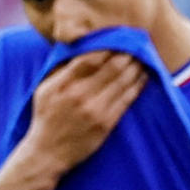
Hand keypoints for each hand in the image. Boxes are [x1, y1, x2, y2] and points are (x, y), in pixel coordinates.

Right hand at [16, 52, 144, 182]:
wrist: (48, 153)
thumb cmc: (46, 117)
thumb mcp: (44, 89)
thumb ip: (61, 69)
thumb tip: (77, 47)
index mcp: (63, 83)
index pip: (90, 57)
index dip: (108, 45)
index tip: (118, 37)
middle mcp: (80, 95)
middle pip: (111, 67)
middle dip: (127, 53)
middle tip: (137, 43)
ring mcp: (94, 110)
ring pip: (122, 81)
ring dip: (136, 67)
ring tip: (144, 56)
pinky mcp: (106, 123)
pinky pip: (126, 100)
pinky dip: (137, 85)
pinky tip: (144, 76)